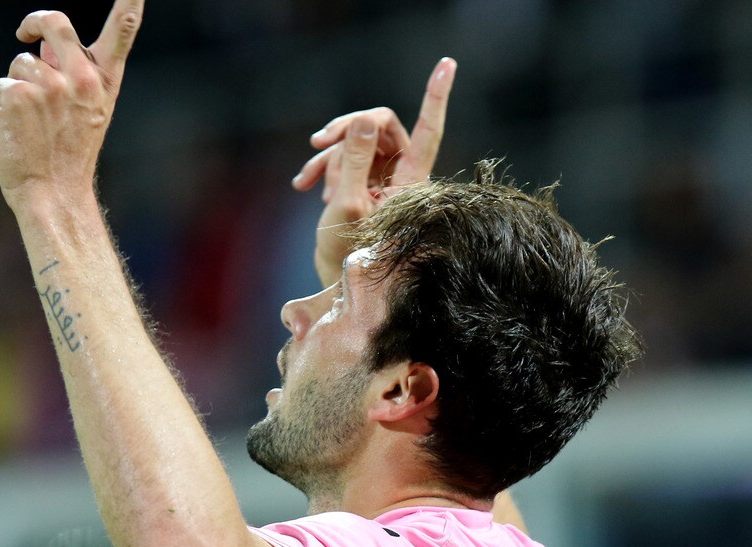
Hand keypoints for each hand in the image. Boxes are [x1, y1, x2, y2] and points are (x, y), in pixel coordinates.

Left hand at [0, 0, 143, 208]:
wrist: (54, 193)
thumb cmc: (69, 156)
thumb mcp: (85, 113)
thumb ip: (72, 77)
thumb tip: (42, 46)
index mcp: (104, 83)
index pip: (122, 32)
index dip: (129, 4)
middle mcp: (82, 79)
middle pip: (55, 22)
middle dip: (35, 21)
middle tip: (25, 33)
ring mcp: (50, 85)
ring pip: (21, 62)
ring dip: (17, 86)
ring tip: (31, 124)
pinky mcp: (19, 93)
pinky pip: (3, 84)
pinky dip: (1, 107)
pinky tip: (16, 132)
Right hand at [292, 58, 456, 284]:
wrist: (338, 278)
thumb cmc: (348, 250)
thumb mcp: (347, 203)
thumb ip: (356, 160)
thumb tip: (366, 119)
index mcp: (411, 180)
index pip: (428, 130)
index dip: (436, 96)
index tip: (447, 63)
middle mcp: (402, 173)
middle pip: (381, 125)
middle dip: (346, 132)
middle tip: (316, 143)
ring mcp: (383, 176)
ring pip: (357, 141)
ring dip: (329, 158)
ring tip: (310, 185)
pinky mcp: (365, 180)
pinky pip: (345, 156)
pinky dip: (323, 167)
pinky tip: (304, 186)